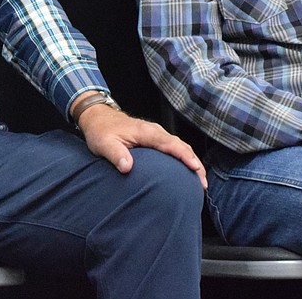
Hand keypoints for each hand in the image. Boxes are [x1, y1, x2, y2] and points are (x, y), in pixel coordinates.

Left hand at [75, 103, 207, 188]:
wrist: (99, 118)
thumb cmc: (102, 131)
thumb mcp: (104, 144)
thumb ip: (115, 154)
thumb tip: (127, 167)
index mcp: (146, 132)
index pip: (170, 144)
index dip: (184, 156)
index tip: (195, 168)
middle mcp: (155, 131)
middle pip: (181, 145)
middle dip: (195, 162)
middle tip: (203, 183)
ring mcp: (156, 134)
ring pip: (180, 146)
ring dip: (192, 161)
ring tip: (201, 181)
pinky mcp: (155, 139)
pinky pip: (174, 148)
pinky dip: (184, 158)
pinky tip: (187, 171)